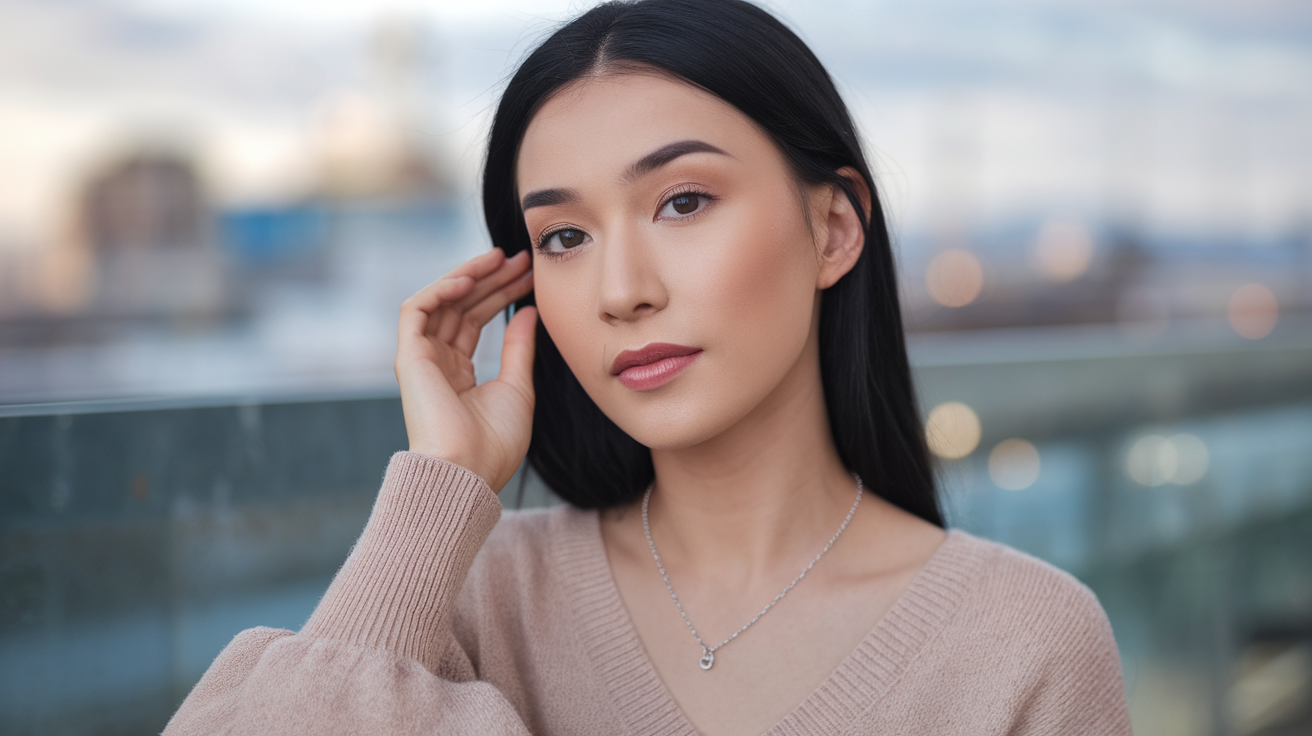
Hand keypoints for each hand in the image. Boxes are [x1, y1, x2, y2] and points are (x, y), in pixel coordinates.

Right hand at [395, 248, 536, 491]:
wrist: (467, 471)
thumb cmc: (494, 443)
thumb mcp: (518, 388)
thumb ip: (519, 348)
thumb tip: (527, 311)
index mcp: (459, 374)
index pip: (477, 321)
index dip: (501, 294)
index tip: (528, 276)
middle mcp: (437, 363)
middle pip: (462, 307)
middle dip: (491, 280)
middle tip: (521, 258)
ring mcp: (421, 359)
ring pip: (441, 302)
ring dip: (470, 276)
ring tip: (500, 258)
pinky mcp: (408, 357)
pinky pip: (416, 310)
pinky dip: (440, 290)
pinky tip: (468, 278)